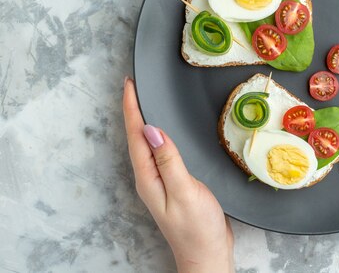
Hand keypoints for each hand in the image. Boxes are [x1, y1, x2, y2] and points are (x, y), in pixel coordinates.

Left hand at [123, 78, 233, 272]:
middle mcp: (149, 178)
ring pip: (147, 144)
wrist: (207, 254)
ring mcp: (159, 182)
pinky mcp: (172, 183)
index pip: (136, 136)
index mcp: (148, 178)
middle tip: (132, 86)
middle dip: (132, 111)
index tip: (129, 85)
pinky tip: (163, 132)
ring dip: (142, 122)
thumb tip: (153, 130)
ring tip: (142, 101)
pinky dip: (158, 136)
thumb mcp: (185, 191)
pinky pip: (160, 153)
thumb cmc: (197, 228)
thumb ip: (169, 161)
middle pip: (136, 138)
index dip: (131, 109)